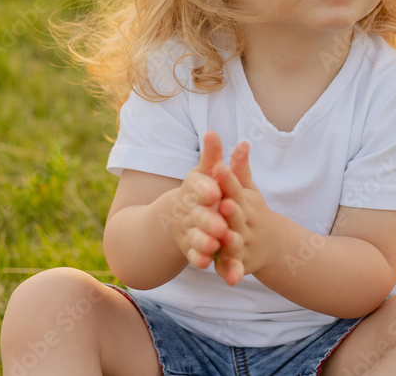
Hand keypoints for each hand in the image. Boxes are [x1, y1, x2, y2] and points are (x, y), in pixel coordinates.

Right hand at [168, 132, 229, 269]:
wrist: (174, 217)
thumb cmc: (198, 191)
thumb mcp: (204, 173)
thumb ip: (211, 156)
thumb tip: (214, 132)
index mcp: (194, 190)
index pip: (198, 187)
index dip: (205, 189)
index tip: (214, 191)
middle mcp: (190, 210)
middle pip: (199, 215)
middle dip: (209, 220)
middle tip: (221, 225)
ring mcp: (188, 231)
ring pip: (196, 237)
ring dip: (205, 241)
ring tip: (215, 245)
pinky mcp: (189, 249)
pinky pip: (194, 256)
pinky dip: (200, 259)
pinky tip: (209, 263)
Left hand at [211, 142, 272, 285]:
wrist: (275, 245)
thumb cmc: (253, 212)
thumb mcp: (249, 190)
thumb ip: (241, 169)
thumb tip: (242, 141)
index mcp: (246, 203)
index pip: (235, 188)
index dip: (227, 179)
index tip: (218, 167)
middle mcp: (247, 223)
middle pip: (237, 216)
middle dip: (232, 210)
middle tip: (223, 203)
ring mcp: (245, 244)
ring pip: (237, 243)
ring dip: (231, 241)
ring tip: (223, 237)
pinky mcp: (242, 263)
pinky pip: (236, 268)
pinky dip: (233, 273)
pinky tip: (228, 278)